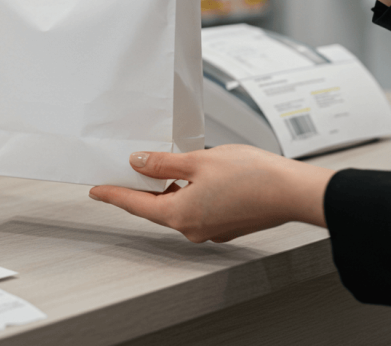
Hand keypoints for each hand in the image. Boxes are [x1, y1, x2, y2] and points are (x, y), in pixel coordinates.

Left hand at [88, 145, 333, 242]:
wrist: (293, 192)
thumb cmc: (253, 177)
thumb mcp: (198, 161)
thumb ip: (164, 163)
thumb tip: (139, 164)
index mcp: (180, 215)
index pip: (135, 205)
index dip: (114, 195)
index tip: (97, 190)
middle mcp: (193, 228)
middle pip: (156, 207)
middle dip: (143, 188)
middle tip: (129, 169)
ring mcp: (211, 228)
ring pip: (179, 206)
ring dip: (170, 187)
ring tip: (167, 164)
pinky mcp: (227, 223)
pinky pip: (198, 207)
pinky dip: (190, 192)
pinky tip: (196, 174)